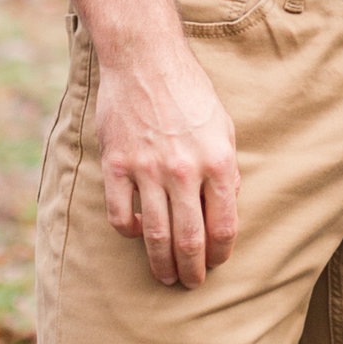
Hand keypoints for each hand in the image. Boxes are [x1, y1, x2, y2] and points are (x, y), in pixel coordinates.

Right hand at [17, 0, 243, 290]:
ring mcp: (148, 169)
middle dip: (192, 271)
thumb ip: (225, 169)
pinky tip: (137, 233)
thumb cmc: (190, 92)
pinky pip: (121, 215)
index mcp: (218, 162)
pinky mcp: (117, 165)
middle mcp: (185, 171)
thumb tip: (225, 209)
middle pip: (190, 240)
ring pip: (155, 235)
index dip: (220, 254)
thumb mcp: (224, 127)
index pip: (223, 226)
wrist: (146, 59)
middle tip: (190, 284)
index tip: (215, 264)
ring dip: (160, 264)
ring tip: (164, 276)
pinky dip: (129, 232)